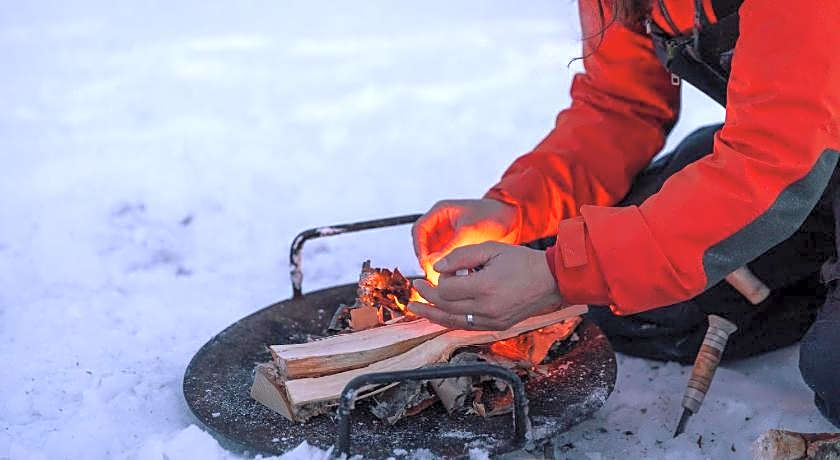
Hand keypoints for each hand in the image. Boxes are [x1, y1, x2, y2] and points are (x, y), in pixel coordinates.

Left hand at [407, 241, 562, 329]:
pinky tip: (438, 315)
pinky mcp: (497, 327)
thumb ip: (461, 256)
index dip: (436, 281)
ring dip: (432, 315)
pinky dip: (450, 321)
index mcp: (485, 287)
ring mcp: (492, 321)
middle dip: (428, 297)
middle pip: (446, 307)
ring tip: (415, 309)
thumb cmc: (522, 261)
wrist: (551, 280)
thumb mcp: (490, 249)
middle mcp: (487, 309)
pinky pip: (467, 327)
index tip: (435, 272)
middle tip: (416, 287)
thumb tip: (436, 268)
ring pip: (453, 322)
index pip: (446, 290)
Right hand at [412, 199, 518, 283]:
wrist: (512, 220)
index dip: (419, 248)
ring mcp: (449, 235)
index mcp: (441, 212)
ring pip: (434, 253)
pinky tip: (453, 276)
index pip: (419, 230)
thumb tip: (432, 263)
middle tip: (433, 275)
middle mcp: (442, 223)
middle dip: (427, 259)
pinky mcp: (457, 246)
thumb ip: (451, 247)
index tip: (425, 263)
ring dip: (437, 265)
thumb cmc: (493, 217)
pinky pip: (446, 258)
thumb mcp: (470, 232)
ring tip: (442, 278)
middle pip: (424, 243)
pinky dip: (447, 267)